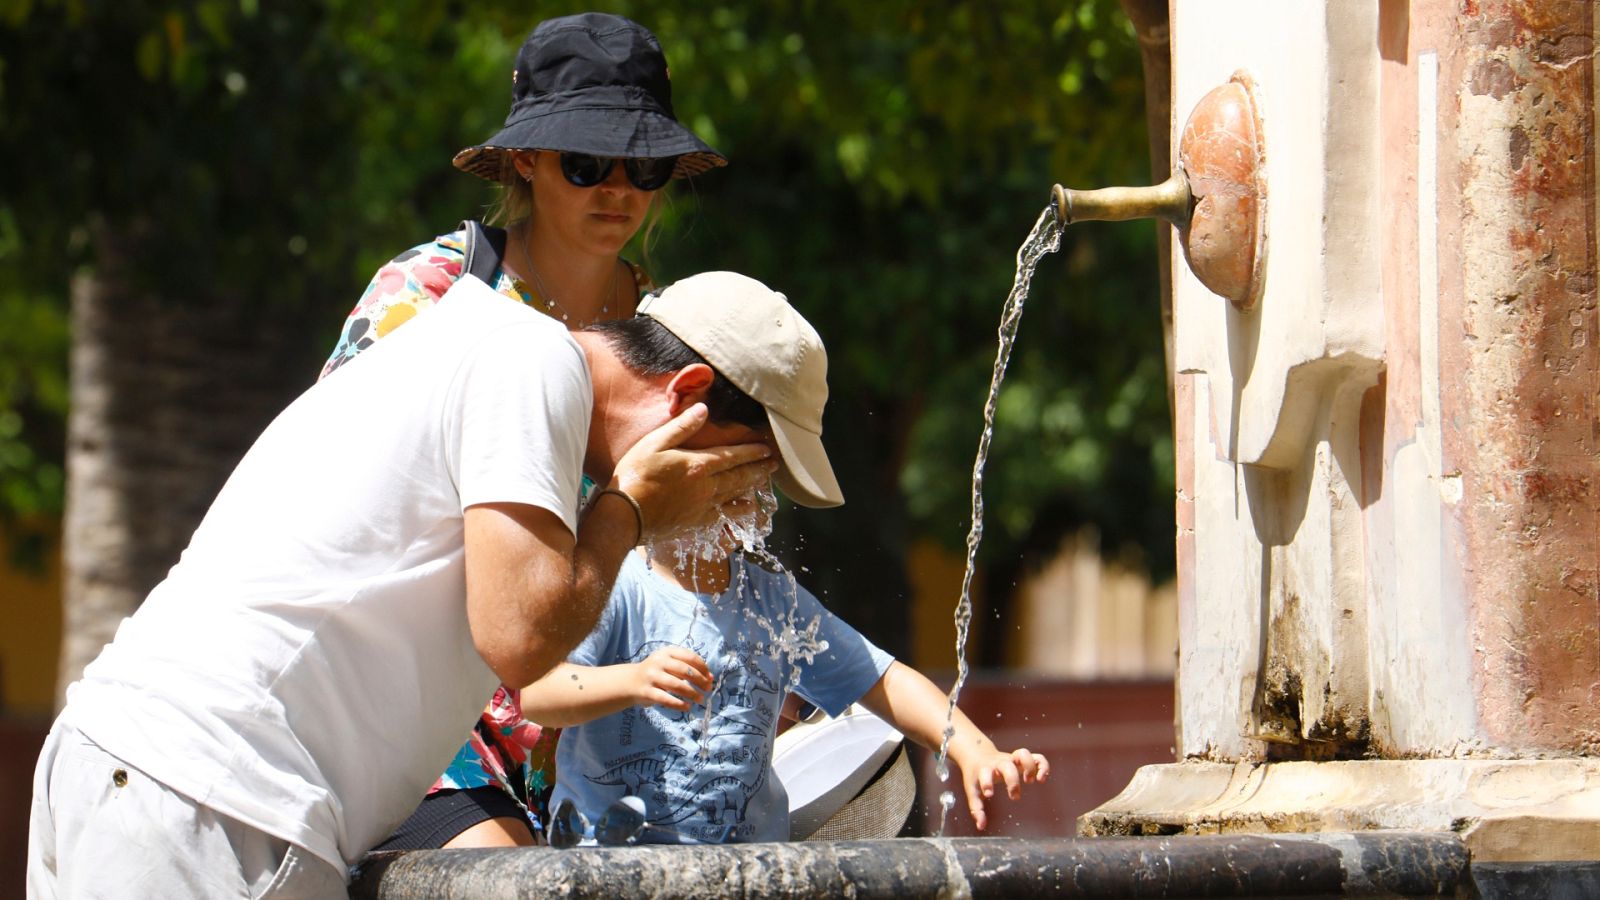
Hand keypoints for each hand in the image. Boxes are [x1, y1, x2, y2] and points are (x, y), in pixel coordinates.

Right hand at [611, 404, 777, 540]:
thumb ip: (681, 427)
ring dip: (752, 488)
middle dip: (759, 469)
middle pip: (740, 476)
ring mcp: (703, 508)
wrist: (624, 516)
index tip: (767, 448)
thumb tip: (703, 409)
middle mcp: (707, 487)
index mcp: (698, 465)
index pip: (733, 456)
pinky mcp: (696, 524)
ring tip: (764, 482)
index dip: (752, 451)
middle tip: (774, 464)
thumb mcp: (654, 444)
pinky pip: (725, 516)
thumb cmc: (635, 475)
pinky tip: (746, 508)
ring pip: (736, 496)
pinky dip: (738, 510)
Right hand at [631, 647, 713, 711]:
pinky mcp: (647, 691)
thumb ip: (688, 668)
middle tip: (707, 689)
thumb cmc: (656, 672)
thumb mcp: (670, 664)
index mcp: (667, 652)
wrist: (630, 682)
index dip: (703, 668)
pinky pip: (666, 699)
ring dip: (692, 694)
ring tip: (700, 700)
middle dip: (700, 681)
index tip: (710, 678)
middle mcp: (659, 662)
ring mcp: (652, 676)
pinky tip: (687, 707)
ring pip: (677, 685)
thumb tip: (710, 678)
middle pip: (685, 670)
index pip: (690, 657)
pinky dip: (679, 704)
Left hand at [956, 746, 1049, 831]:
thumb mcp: (973, 790)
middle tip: (1014, 796)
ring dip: (1029, 767)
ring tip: (1030, 781)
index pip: (985, 773)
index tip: (989, 795)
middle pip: (1007, 766)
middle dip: (1012, 781)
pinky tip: (1042, 779)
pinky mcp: (1022, 760)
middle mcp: (1000, 763)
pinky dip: (1043, 766)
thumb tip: (981, 826)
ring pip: (1023, 754)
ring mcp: (1012, 759)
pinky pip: (1037, 758)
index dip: (987, 783)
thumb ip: (976, 809)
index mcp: (985, 770)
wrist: (977, 754)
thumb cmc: (976, 776)